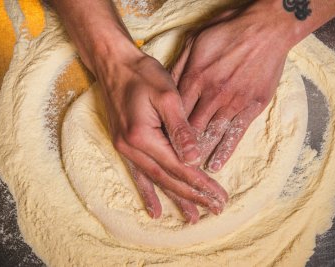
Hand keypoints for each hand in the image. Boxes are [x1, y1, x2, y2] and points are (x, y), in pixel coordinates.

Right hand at [94, 44, 227, 222]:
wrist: (115, 65)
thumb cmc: (142, 75)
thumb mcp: (167, 96)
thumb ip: (180, 129)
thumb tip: (194, 160)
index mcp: (143, 136)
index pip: (179, 167)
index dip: (200, 184)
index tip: (219, 197)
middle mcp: (132, 148)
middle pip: (168, 179)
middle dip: (193, 196)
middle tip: (215, 210)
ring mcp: (126, 150)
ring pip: (156, 181)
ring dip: (175, 199)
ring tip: (192, 218)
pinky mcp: (125, 147)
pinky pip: (138, 176)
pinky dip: (148, 194)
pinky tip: (154, 210)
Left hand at [172, 4, 291, 172]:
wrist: (266, 28)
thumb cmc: (229, 30)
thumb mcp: (195, 40)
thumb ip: (180, 66)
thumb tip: (166, 87)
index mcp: (195, 78)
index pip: (175, 112)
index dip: (167, 130)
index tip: (159, 145)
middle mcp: (212, 94)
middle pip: (190, 128)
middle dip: (179, 147)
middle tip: (169, 164)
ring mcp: (233, 102)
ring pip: (211, 134)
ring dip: (199, 153)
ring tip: (189, 172)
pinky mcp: (252, 106)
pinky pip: (236, 133)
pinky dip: (225, 150)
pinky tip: (216, 164)